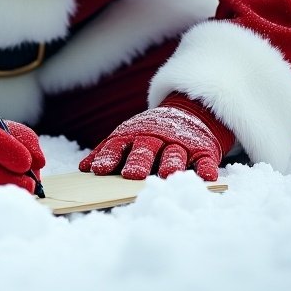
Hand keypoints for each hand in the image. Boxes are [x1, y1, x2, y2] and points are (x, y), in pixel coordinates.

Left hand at [79, 93, 233, 181]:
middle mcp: (157, 138)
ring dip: (171, 164)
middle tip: (132, 175)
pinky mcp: (203, 150)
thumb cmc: (151, 133)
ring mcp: (180, 144)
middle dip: (139, 161)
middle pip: (146, 149)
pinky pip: (205, 160)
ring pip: (175, 154)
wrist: (189, 114)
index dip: (109, 157)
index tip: (100, 170)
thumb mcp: (129, 135)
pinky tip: (206, 176)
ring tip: (167, 175)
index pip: (119, 145)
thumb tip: (84, 168)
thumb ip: (108, 150)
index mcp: (135, 135)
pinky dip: (206, 168)